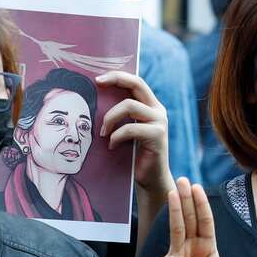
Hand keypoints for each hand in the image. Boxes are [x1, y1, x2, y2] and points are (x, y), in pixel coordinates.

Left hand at [96, 71, 174, 198]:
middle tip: (97, 84)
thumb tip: (96, 100)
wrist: (149, 179)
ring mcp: (160, 122)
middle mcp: (158, 110)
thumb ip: (120, 115)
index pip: (136, 82)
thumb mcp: (126, 130)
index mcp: (151, 106)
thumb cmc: (133, 155)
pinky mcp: (158, 136)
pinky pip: (130, 129)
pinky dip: (116, 136)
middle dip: (116, 79)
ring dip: (110, 118)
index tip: (98, 79)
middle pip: (137, 84)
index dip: (118, 76)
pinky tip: (112, 146)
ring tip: (103, 132)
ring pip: (130, 106)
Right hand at [155, 179, 224, 256]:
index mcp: (208, 247)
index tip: (198, 188)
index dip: (202, 205)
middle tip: (183, 180)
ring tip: (173, 191)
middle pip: (189, 218)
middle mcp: (192, 246)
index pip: (205, 222)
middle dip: (187, 199)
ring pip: (176, 228)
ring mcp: (177, 255)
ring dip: (175, 210)